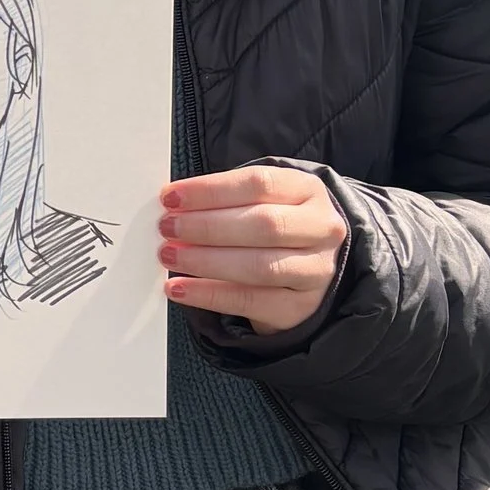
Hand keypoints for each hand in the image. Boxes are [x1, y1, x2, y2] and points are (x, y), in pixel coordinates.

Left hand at [159, 166, 347, 333]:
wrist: (308, 267)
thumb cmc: (274, 225)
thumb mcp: (261, 201)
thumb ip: (223, 200)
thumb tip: (173, 206)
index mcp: (308, 191)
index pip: (259, 183)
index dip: (211, 190)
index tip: (171, 197)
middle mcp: (321, 230)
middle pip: (263, 225)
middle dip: (207, 226)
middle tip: (168, 228)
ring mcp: (315, 271)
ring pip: (259, 266)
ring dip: (206, 261)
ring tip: (170, 256)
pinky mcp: (299, 307)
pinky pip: (249, 302)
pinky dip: (208, 296)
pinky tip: (179, 289)